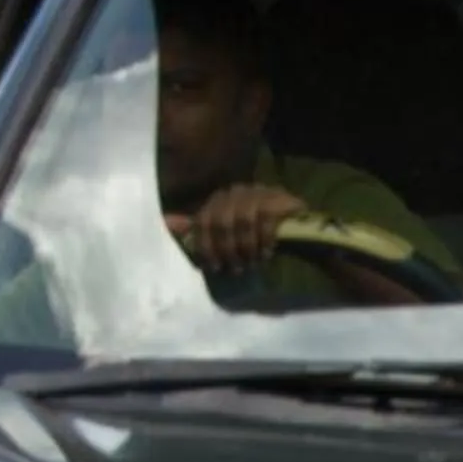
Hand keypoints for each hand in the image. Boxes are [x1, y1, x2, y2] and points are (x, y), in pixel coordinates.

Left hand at [165, 184, 307, 274]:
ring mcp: (257, 192)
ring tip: (251, 264)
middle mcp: (235, 191)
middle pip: (221, 222)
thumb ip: (197, 226)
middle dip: (226, 250)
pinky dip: (264, 240)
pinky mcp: (278, 198)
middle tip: (235, 269)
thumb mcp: (224, 229)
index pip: (202, 220)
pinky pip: (266, 220)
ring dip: (246, 247)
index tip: (212, 268)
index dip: (205, 246)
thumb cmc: (255, 228)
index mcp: (218, 199)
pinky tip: (266, 254)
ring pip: (243, 222)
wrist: (296, 220)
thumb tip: (166, 222)